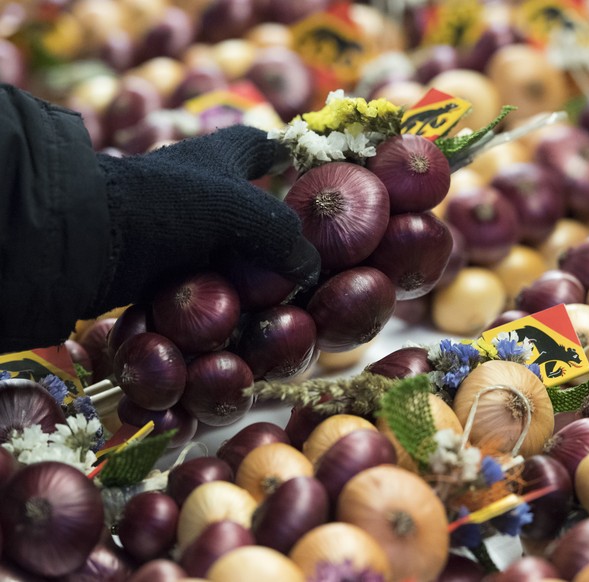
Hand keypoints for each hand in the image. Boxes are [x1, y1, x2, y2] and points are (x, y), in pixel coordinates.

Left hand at [91, 125, 318, 312]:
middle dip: (275, 231)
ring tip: (284, 296)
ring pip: (230, 251)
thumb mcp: (238, 210)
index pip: (258, 145)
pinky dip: (224, 296)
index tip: (301, 169)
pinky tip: (247, 313)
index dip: (282, 154)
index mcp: (220, 158)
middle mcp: (202, 191)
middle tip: (305, 257)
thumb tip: (310, 267)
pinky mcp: (166, 266)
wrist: (91, 240)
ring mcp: (182, 231)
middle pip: (249, 206)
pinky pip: (206, 281)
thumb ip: (282, 234)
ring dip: (252, 273)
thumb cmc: (167, 205)